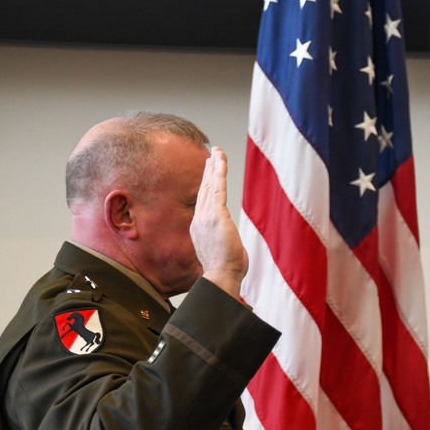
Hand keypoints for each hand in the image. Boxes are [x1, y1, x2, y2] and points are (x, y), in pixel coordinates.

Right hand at [190, 146, 248, 298]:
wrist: (221, 277)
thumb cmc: (225, 271)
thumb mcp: (222, 252)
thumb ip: (225, 241)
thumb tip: (231, 242)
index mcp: (199, 228)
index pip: (203, 201)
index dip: (206, 185)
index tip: (209, 172)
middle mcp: (199, 219)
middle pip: (204, 189)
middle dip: (209, 170)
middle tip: (212, 154)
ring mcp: (206, 216)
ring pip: (210, 186)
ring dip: (214, 167)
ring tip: (217, 152)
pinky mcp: (216, 215)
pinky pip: (218, 188)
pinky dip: (219, 173)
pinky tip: (220, 161)